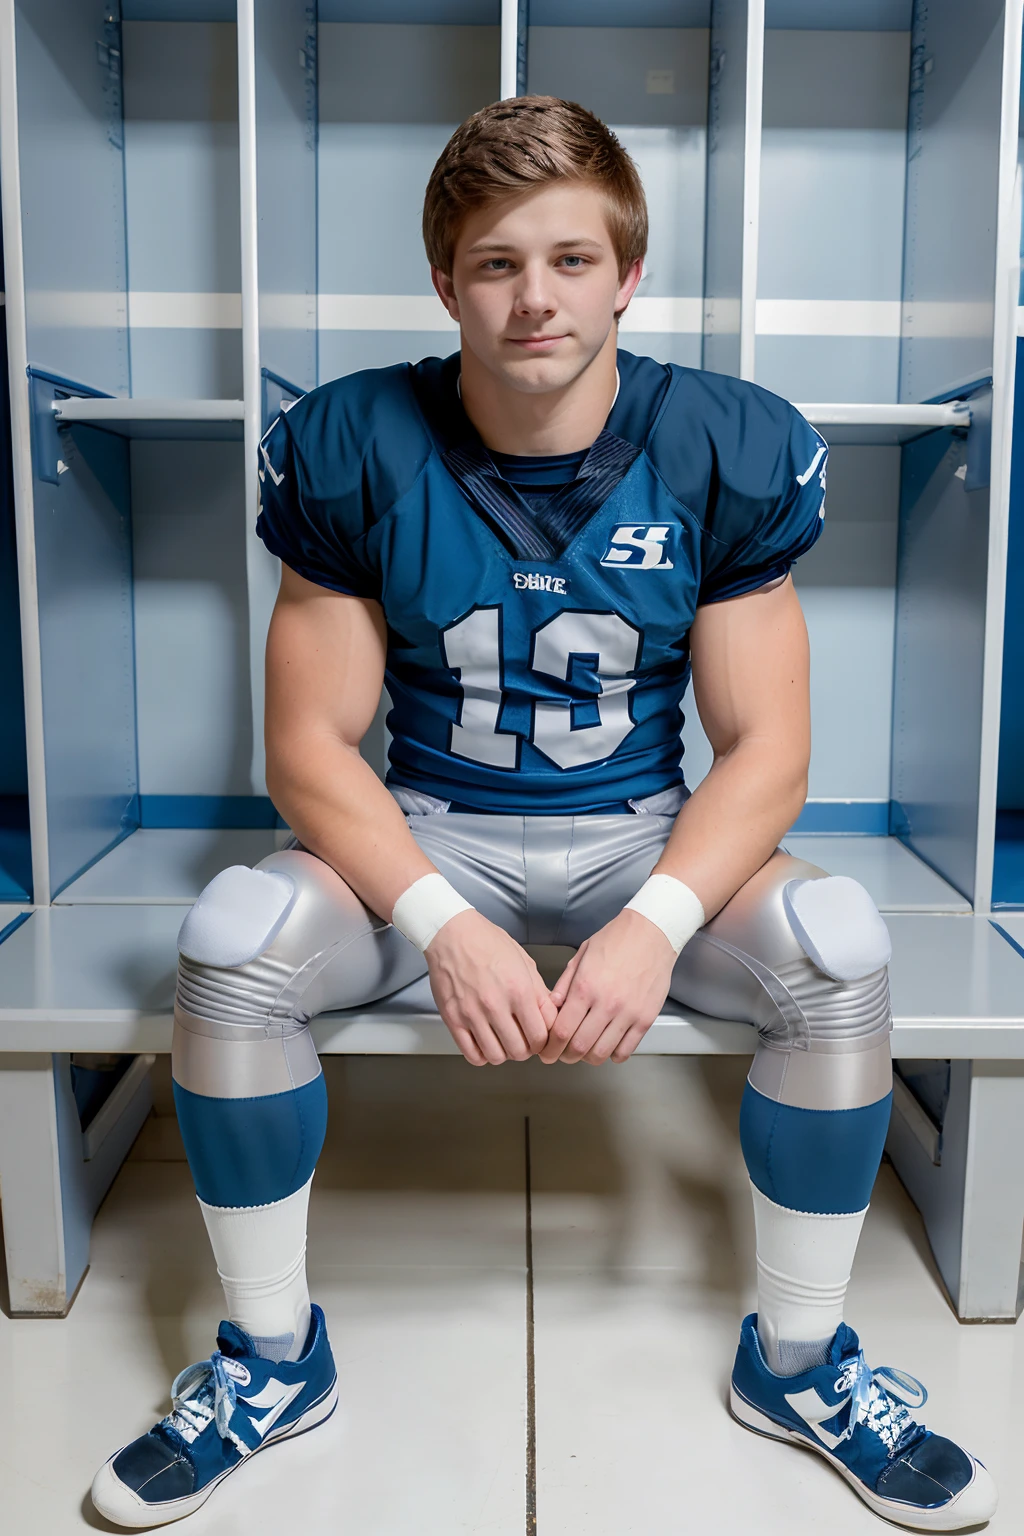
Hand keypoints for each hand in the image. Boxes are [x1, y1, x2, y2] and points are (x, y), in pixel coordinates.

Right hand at [426, 909, 557, 1065]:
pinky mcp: (453, 1019)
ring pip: (496, 1057)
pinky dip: (482, 1055)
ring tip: (503, 1040)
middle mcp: (496, 1005)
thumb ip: (539, 992)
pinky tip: (485, 1043)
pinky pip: (471, 1054)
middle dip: (525, 1049)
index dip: (544, 1040)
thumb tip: (550, 1017)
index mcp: (519, 990)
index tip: (539, 1037)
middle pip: (520, 1051)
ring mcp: (472, 1014)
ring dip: (504, 1053)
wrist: (451, 933)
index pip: (541, 1035)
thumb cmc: (487, 942)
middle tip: (522, 1039)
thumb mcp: (524, 962)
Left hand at [540, 909, 676, 1065]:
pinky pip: (626, 1050)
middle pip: (579, 1047)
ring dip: (588, 1058)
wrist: (652, 932)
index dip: (550, 1047)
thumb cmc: (616, 939)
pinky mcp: (646, 1018)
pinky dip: (613, 1055)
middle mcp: (606, 1003)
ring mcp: (628, 1013)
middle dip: (565, 1056)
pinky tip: (608, 1046)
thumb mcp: (582, 955)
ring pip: (602, 1053)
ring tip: (584, 1052)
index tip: (547, 1051)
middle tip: (562, 1054)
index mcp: (585, 987)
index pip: (561, 1031)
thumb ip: (564, 984)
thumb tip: (552, 1009)